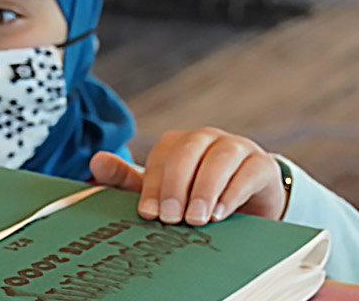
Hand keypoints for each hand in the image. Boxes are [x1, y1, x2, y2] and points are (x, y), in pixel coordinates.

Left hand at [89, 127, 285, 226]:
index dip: (154, 185)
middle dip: (177, 185)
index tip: (149, 214)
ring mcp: (237, 148)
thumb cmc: (196, 197)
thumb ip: (128, 180)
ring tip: (197, 219)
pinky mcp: (262, 165)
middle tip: (172, 218)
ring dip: (206, 189)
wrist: (246, 206)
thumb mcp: (162, 192)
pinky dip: (233, 192)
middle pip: (189, 150)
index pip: (162, 156)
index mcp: (179, 144)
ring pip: (220, 158)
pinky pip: (249, 172)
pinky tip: (221, 213)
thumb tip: (96, 160)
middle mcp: (207, 140)